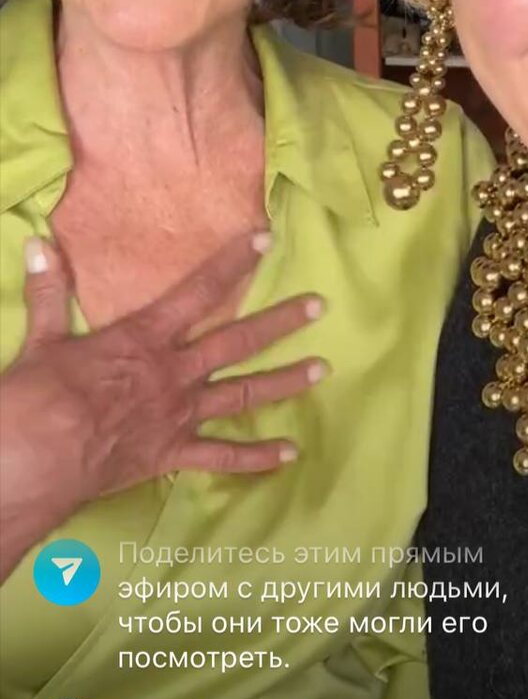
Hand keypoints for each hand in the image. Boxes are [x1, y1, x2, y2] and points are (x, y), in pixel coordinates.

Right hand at [2, 232, 326, 514]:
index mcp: (146, 338)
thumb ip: (49, 291)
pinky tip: (289, 454)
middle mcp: (175, 372)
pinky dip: (257, 458)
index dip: (234, 262)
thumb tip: (37, 243)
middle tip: (319, 306)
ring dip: (285, 381)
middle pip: (238, 340)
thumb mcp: (43, 339)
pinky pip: (223, 456)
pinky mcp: (173, 453)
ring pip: (243, 393)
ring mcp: (180, 415)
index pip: (199, 290)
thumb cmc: (38, 398)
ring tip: (321, 370)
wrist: (36, 460)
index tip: (265, 239)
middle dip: (281, 321)